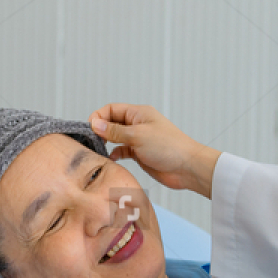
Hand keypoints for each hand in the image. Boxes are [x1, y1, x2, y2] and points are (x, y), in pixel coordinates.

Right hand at [89, 103, 220, 196]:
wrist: (187, 167)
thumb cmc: (168, 147)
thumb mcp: (137, 136)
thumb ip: (115, 131)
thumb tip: (95, 124)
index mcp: (138, 113)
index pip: (111, 109)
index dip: (98, 117)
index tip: (91, 129)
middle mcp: (138, 124)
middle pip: (112, 122)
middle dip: (101, 130)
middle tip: (94, 141)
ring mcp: (139, 139)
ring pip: (116, 137)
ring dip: (107, 143)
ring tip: (100, 150)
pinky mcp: (140, 153)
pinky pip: (122, 150)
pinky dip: (115, 154)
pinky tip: (111, 159)